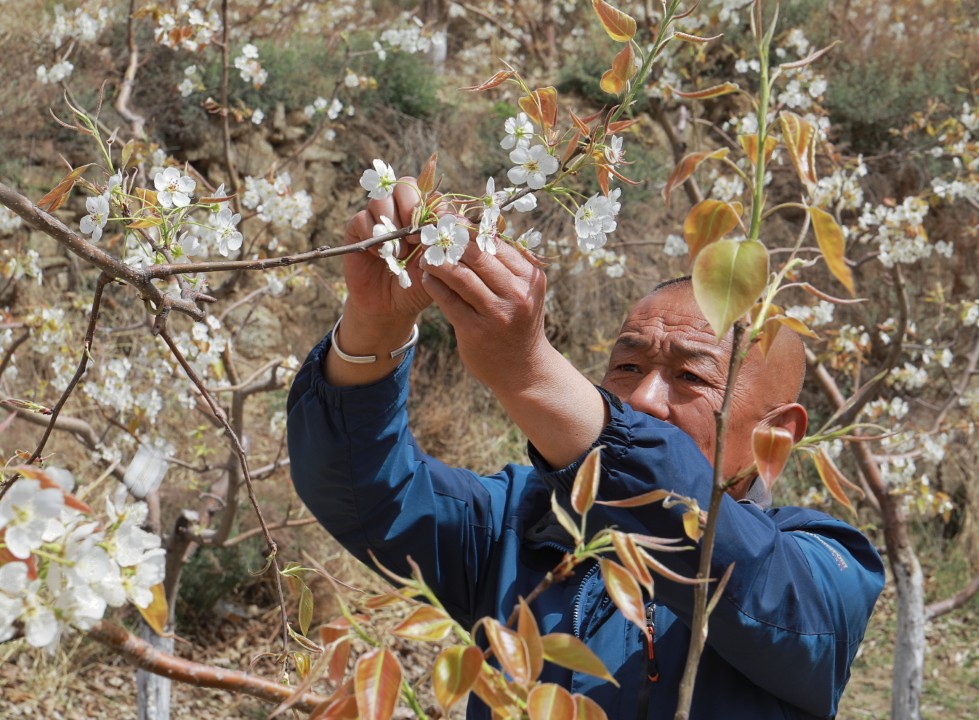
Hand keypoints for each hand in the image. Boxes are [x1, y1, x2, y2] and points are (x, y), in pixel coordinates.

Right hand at [326, 178, 429, 385]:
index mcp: (426, 215)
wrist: (391, 307)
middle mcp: (402, 210)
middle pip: (405, 185)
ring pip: (382, 197)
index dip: (432, 209)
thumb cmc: (419, 285)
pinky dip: (373, 235)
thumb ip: (446, 242)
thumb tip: (455, 222)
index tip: (434, 235)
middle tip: (414, 237)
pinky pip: (362, 218)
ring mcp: (379, 217)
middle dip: (411, 208)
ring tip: (399, 250)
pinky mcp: (359, 228)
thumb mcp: (438, 265)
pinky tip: (382, 255)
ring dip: (392, 222)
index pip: (431, 193)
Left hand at [423, 239, 606, 466]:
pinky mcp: (476, 331)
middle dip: (450, 241)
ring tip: (425, 256)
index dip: (468, 229)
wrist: (524, 369)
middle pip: (476, 255)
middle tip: (430, 234)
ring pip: (460, 276)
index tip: (449, 221)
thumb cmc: (519, 322)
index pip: (495, 243)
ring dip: (437, 262)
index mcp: (530, 277)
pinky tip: (427, 279)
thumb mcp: (523, 290)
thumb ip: (505, 263)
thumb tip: (477, 227)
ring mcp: (497, 313)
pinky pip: (449, 301)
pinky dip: (434, 286)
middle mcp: (517, 293)